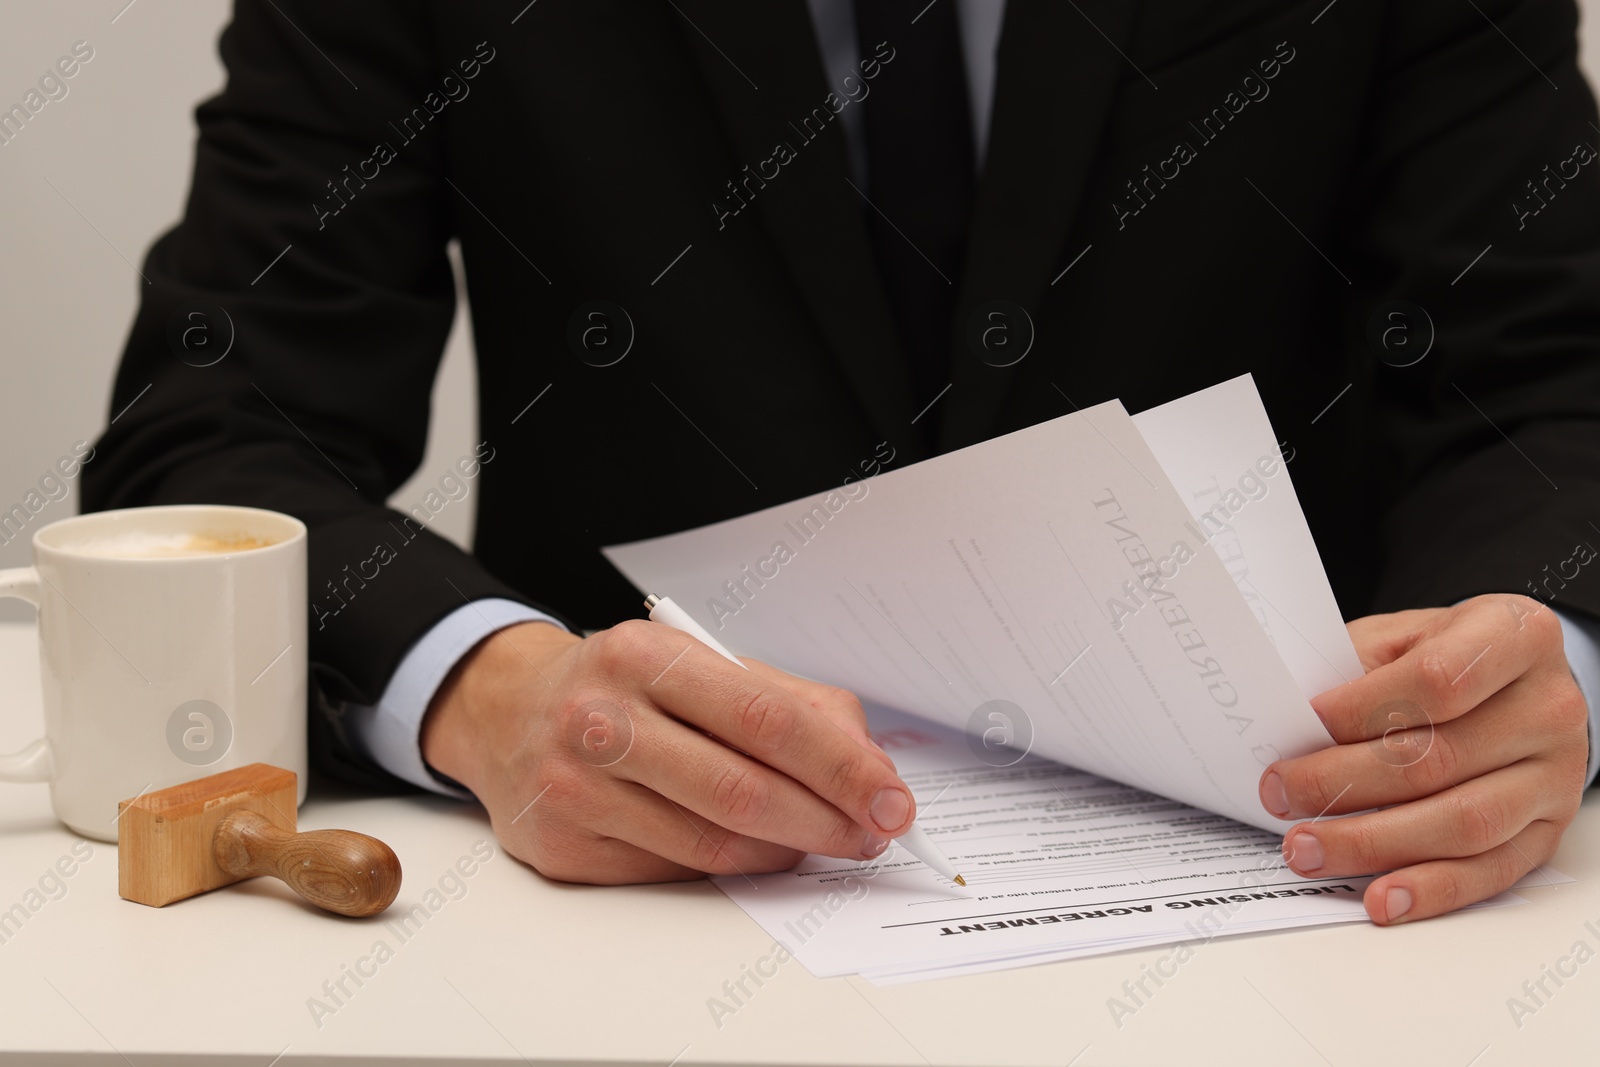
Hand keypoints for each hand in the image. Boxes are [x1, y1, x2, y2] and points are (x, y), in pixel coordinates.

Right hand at [420, 619, 913, 883]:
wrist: (507, 710)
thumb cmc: (625, 688)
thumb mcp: (699, 664)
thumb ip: (790, 703)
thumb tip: (867, 765)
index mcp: (645, 657)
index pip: (768, 718)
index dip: (843, 766)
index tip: (891, 799)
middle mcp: (601, 720)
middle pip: (744, 792)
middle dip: (827, 821)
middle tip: (872, 834)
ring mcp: (576, 789)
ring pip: (713, 846)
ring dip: (786, 852)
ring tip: (819, 841)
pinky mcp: (564, 849)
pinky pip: (674, 874)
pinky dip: (730, 870)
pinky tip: (750, 851)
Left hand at [1259, 594, 1588, 923]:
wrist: (1508, 681)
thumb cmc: (1442, 655)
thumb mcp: (1400, 636)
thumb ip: (1354, 669)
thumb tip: (1287, 718)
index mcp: (1515, 637)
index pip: (1438, 679)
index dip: (1363, 708)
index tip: (1306, 723)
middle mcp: (1548, 708)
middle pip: (1440, 759)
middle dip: (1345, 783)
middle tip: (1282, 794)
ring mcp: (1555, 776)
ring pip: (1462, 824)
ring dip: (1373, 844)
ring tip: (1307, 849)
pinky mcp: (1546, 833)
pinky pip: (1488, 872)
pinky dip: (1429, 889)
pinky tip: (1381, 898)